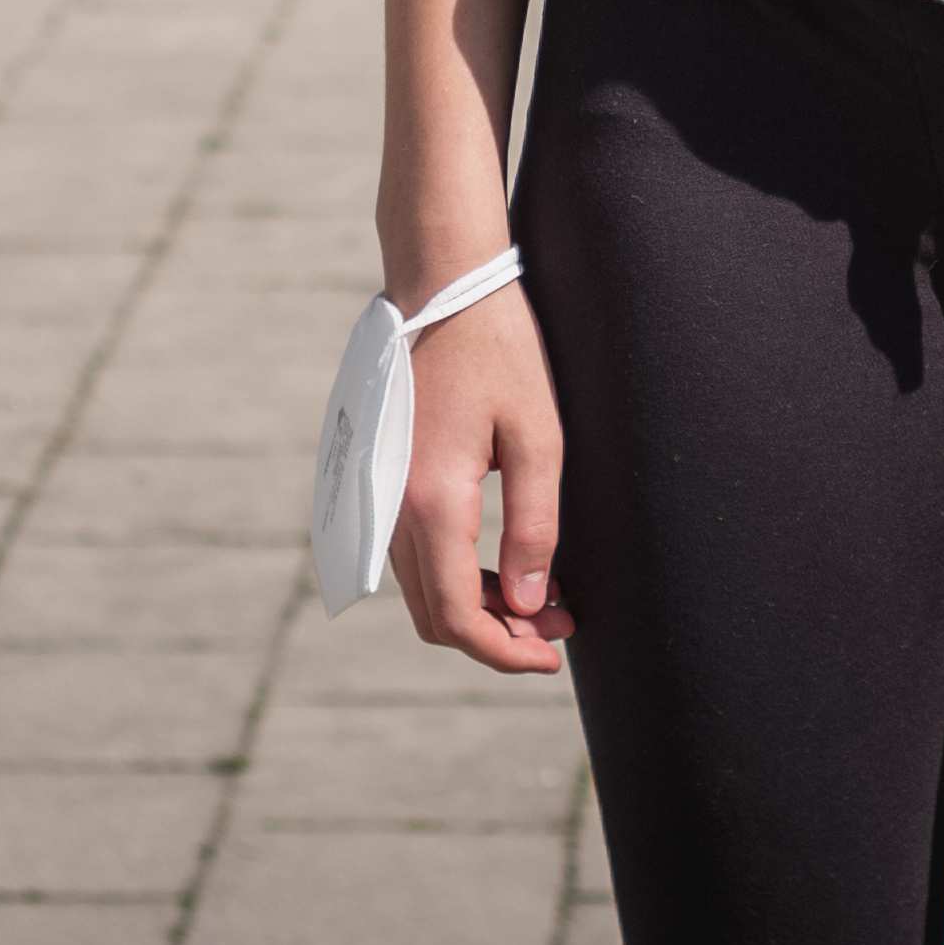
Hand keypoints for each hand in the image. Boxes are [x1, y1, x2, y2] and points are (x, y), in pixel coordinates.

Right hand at [395, 284, 569, 673]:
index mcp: (432, 503)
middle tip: (560, 628)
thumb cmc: (498, 352)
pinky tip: (509, 563)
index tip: (553, 656)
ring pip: (424, 589)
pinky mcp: (385, 481)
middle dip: (497, 637)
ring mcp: (382, 497)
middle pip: (435, 615)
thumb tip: (533, 605)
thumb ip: (535, 525)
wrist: (442, 288)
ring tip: (546, 599)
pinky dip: (459, 576)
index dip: (505, 652)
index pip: (458, 615)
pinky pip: (416, 556)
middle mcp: (393, 510)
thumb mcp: (538, 436)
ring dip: (480, 608)